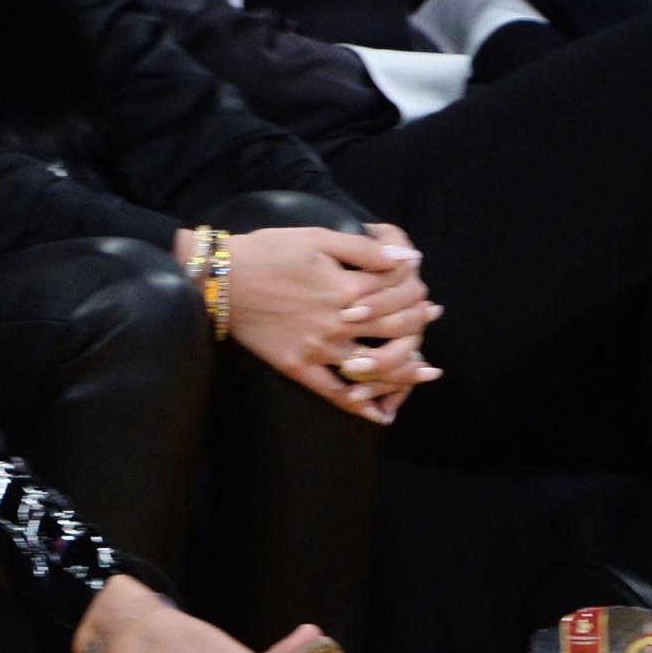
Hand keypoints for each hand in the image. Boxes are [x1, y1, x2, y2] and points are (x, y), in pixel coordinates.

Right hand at [217, 224, 442, 421]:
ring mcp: (319, 349)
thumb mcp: (318, 238)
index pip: (396, 294)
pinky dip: (361, 406)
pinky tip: (382, 414)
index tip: (427, 296)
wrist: (221, 279)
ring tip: (425, 372)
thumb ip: (365, 250)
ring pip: (373, 368)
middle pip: (392, 330)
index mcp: (345, 288)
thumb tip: (407, 260)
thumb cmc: (269, 251)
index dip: (416, 294)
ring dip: (405, 373)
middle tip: (430, 322)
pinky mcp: (299, 367)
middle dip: (418, 325)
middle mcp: (337, 322)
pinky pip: (335, 393)